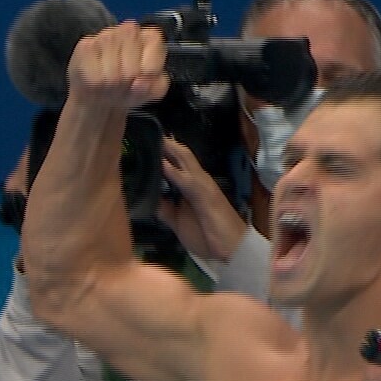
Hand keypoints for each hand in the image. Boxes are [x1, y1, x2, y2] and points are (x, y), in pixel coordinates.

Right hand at [66, 22, 169, 110]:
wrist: (101, 96)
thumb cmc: (130, 88)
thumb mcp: (152, 91)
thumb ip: (156, 87)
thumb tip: (139, 83)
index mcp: (150, 37)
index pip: (153, 53)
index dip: (148, 71)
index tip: (142, 78)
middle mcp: (128, 30)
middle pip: (132, 67)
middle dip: (128, 81)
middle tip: (124, 83)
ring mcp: (105, 35)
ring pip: (112, 72)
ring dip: (111, 84)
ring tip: (110, 83)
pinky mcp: (85, 46)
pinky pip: (94, 75)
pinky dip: (96, 84)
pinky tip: (96, 79)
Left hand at [155, 136, 247, 261]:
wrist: (234, 251)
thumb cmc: (209, 237)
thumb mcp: (179, 222)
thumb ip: (165, 209)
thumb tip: (149, 199)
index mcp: (192, 185)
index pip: (177, 161)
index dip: (164, 150)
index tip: (146, 139)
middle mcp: (199, 180)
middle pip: (181, 155)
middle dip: (165, 143)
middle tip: (147, 130)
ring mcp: (204, 186)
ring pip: (185, 161)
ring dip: (169, 149)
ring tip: (154, 137)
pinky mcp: (206, 196)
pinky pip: (188, 181)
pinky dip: (175, 172)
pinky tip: (162, 164)